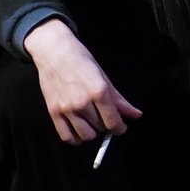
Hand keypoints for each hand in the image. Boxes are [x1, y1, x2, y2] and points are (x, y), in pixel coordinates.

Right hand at [25, 18, 142, 144]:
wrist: (53, 51)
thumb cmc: (81, 60)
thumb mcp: (103, 77)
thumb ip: (119, 99)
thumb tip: (136, 115)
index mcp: (98, 91)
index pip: (113, 122)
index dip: (120, 128)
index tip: (120, 127)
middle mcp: (82, 102)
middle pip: (101, 128)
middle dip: (106, 126)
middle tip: (103, 117)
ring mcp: (66, 109)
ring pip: (85, 135)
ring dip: (92, 132)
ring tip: (91, 123)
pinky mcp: (53, 112)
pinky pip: (66, 136)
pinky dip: (75, 139)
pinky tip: (79, 131)